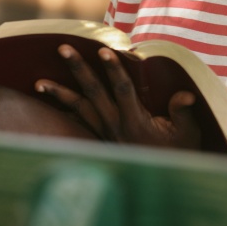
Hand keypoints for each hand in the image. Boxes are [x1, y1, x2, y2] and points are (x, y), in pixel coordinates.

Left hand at [35, 45, 200, 149]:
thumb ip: (183, 111)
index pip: (122, 89)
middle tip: (63, 48)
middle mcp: (115, 125)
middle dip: (78, 69)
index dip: (113, 69)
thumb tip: (186, 94)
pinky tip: (53, 102)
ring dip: (60, 94)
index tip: (104, 50)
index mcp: (135, 121)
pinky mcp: (101, 138)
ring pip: (79, 108)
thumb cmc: (180, 150)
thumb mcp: (188, 132)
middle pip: (92, 92)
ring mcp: (105, 132)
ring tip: (39, 83)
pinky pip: (79, 122)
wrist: (164, 177)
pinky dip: (65, 111)